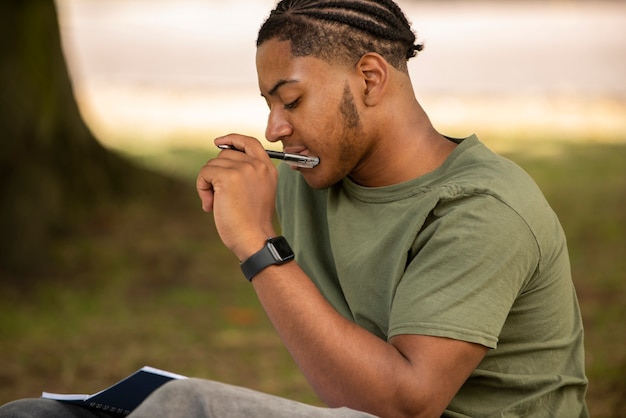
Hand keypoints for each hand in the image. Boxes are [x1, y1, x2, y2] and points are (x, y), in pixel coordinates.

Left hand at [196, 134, 277, 260]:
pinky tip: (210, 205)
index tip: (219, 142)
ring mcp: (244, 169)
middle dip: (216, 173)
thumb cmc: (252, 222)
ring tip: (216, 203)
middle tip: (218, 197)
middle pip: (225, 155)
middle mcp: (257, 165)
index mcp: (267, 169)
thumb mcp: (257, 191)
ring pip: (213, 164)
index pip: (250, 142)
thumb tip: (220, 159)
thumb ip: (247, 174)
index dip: (233, 139)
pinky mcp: (228, 176)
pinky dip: (202, 188)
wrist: (254, 239)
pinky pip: (205, 173)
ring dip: (208, 183)